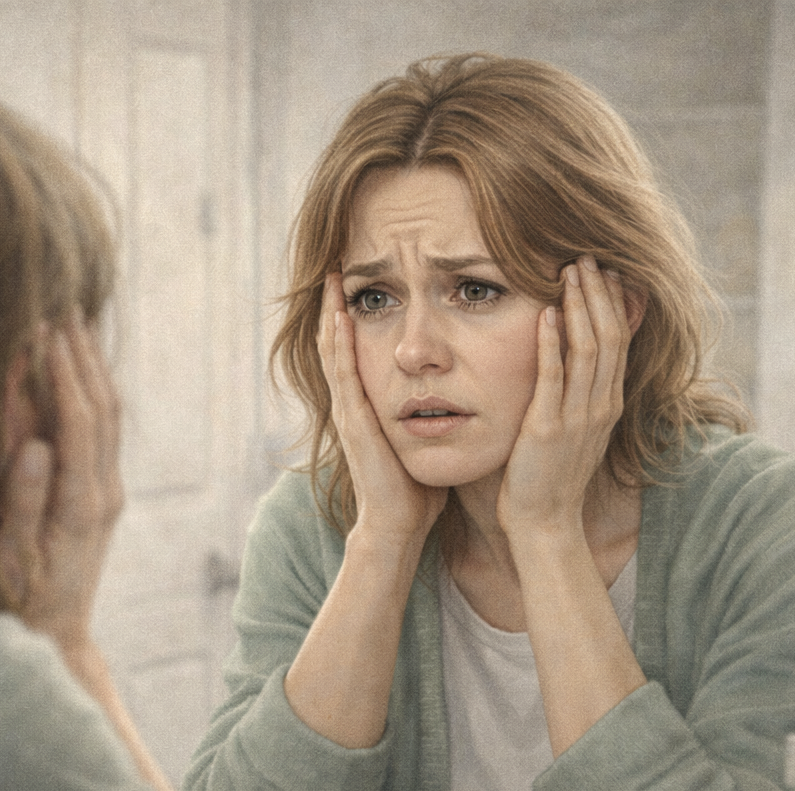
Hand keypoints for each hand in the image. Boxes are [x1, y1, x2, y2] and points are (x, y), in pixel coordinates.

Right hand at [0, 317, 122, 654]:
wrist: (55, 641)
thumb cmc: (18, 604)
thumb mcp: (10, 558)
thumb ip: (22, 501)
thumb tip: (34, 444)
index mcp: (81, 503)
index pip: (78, 420)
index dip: (63, 372)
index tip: (46, 326)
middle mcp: (103, 492)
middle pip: (102, 407)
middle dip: (82, 354)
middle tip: (63, 303)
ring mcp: (108, 493)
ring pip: (108, 415)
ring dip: (91, 366)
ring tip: (73, 322)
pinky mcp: (101, 496)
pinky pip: (101, 430)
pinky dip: (89, 391)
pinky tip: (75, 368)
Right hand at [318, 273, 446, 544]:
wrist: (398, 525)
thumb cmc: (416, 488)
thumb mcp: (425, 437)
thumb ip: (434, 413)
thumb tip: (461, 391)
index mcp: (370, 404)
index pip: (359, 349)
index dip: (358, 313)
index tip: (366, 279)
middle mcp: (353, 402)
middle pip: (339, 341)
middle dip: (338, 303)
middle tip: (339, 262)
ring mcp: (349, 410)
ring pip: (335, 350)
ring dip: (333, 312)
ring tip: (334, 276)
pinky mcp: (354, 421)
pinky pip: (343, 373)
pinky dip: (339, 343)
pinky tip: (340, 316)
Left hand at [497, 256, 632, 539]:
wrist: (545, 523)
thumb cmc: (551, 477)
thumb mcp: (573, 429)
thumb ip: (577, 394)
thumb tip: (570, 359)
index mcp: (606, 403)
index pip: (618, 341)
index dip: (612, 303)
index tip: (602, 270)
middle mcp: (599, 405)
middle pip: (609, 336)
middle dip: (598, 293)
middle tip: (586, 256)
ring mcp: (576, 417)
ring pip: (588, 350)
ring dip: (579, 307)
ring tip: (569, 271)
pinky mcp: (546, 429)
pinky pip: (553, 379)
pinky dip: (551, 344)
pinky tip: (544, 314)